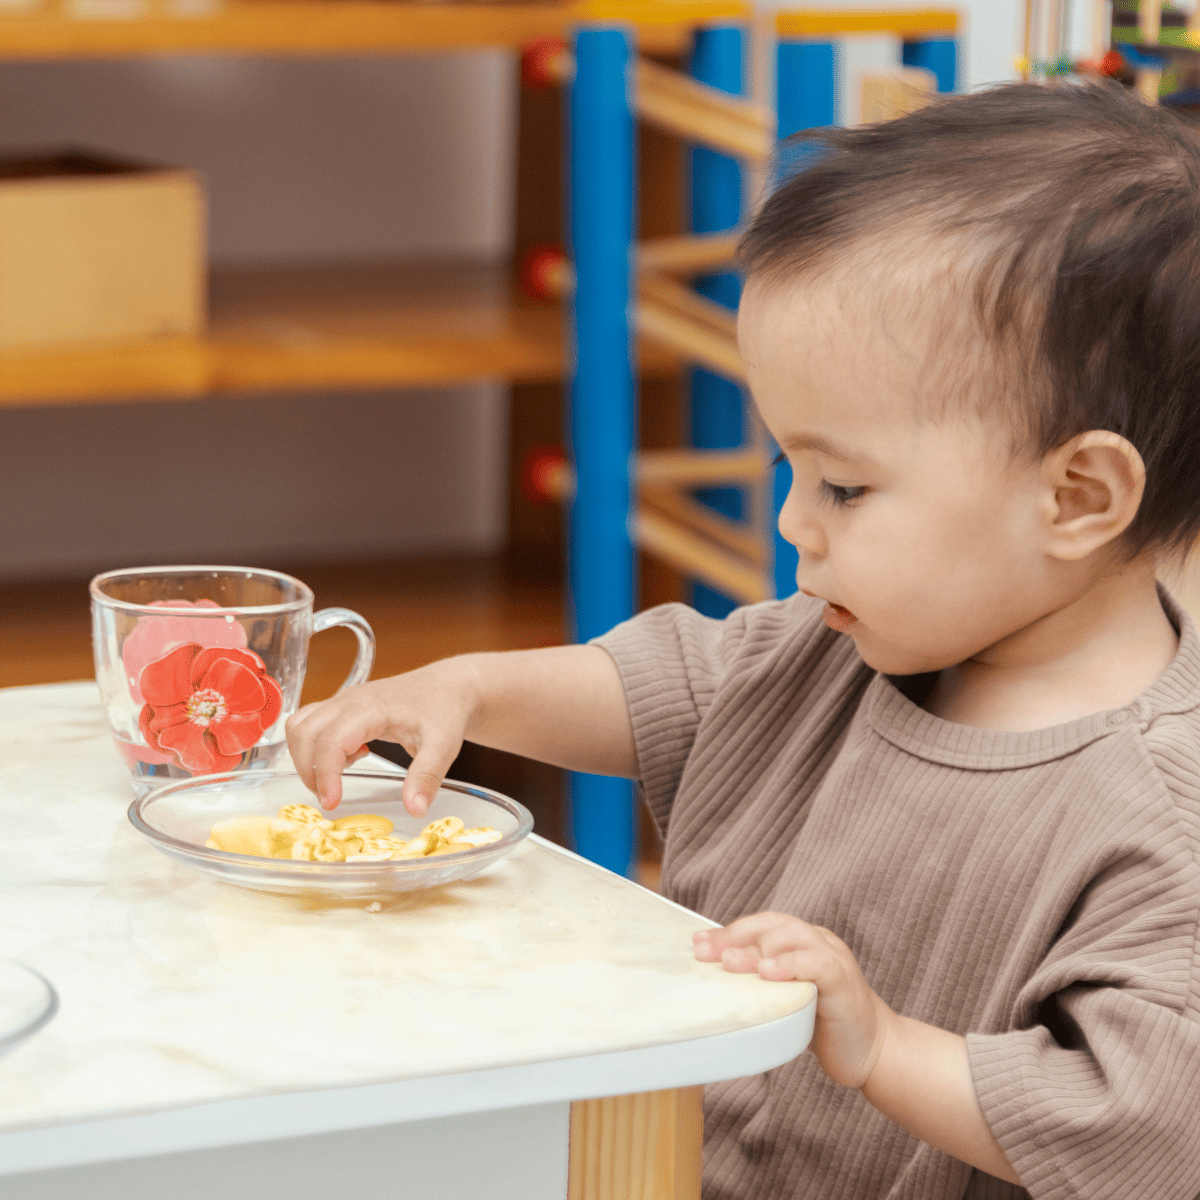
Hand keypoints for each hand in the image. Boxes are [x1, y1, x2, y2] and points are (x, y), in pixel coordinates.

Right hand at [285, 657, 481, 814]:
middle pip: (305, 732)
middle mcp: (350, 700)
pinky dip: (314, 746)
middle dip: (309, 770)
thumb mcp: (443, 745)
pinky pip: (310, 723)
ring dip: (306, 757)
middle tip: (330, 796)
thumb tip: (414, 808)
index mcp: (371, 707)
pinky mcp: (343, 706)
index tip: (331, 802)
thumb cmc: (443, 710)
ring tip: (336, 776)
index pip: (331, 740)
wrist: (448, 687)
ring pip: (300, 726)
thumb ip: (427, 776)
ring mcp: (343, 701)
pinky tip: (348, 756)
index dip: (325, 774)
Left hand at [693, 912, 894, 1088]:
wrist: (874, 1053)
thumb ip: (761, 983)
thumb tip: (715, 980)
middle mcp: (817, 942)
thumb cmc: (824, 1026)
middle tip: (704, 952)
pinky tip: (767, 973)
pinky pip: (816, 964)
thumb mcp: (786, 998)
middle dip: (735, 936)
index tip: (697, 944)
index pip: (760, 926)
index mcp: (802, 941)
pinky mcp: (844, 981)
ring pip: (792, 938)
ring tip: (729, 962)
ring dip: (756, 949)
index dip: (728, 931)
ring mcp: (833, 958)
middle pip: (772, 926)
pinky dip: (790, 965)